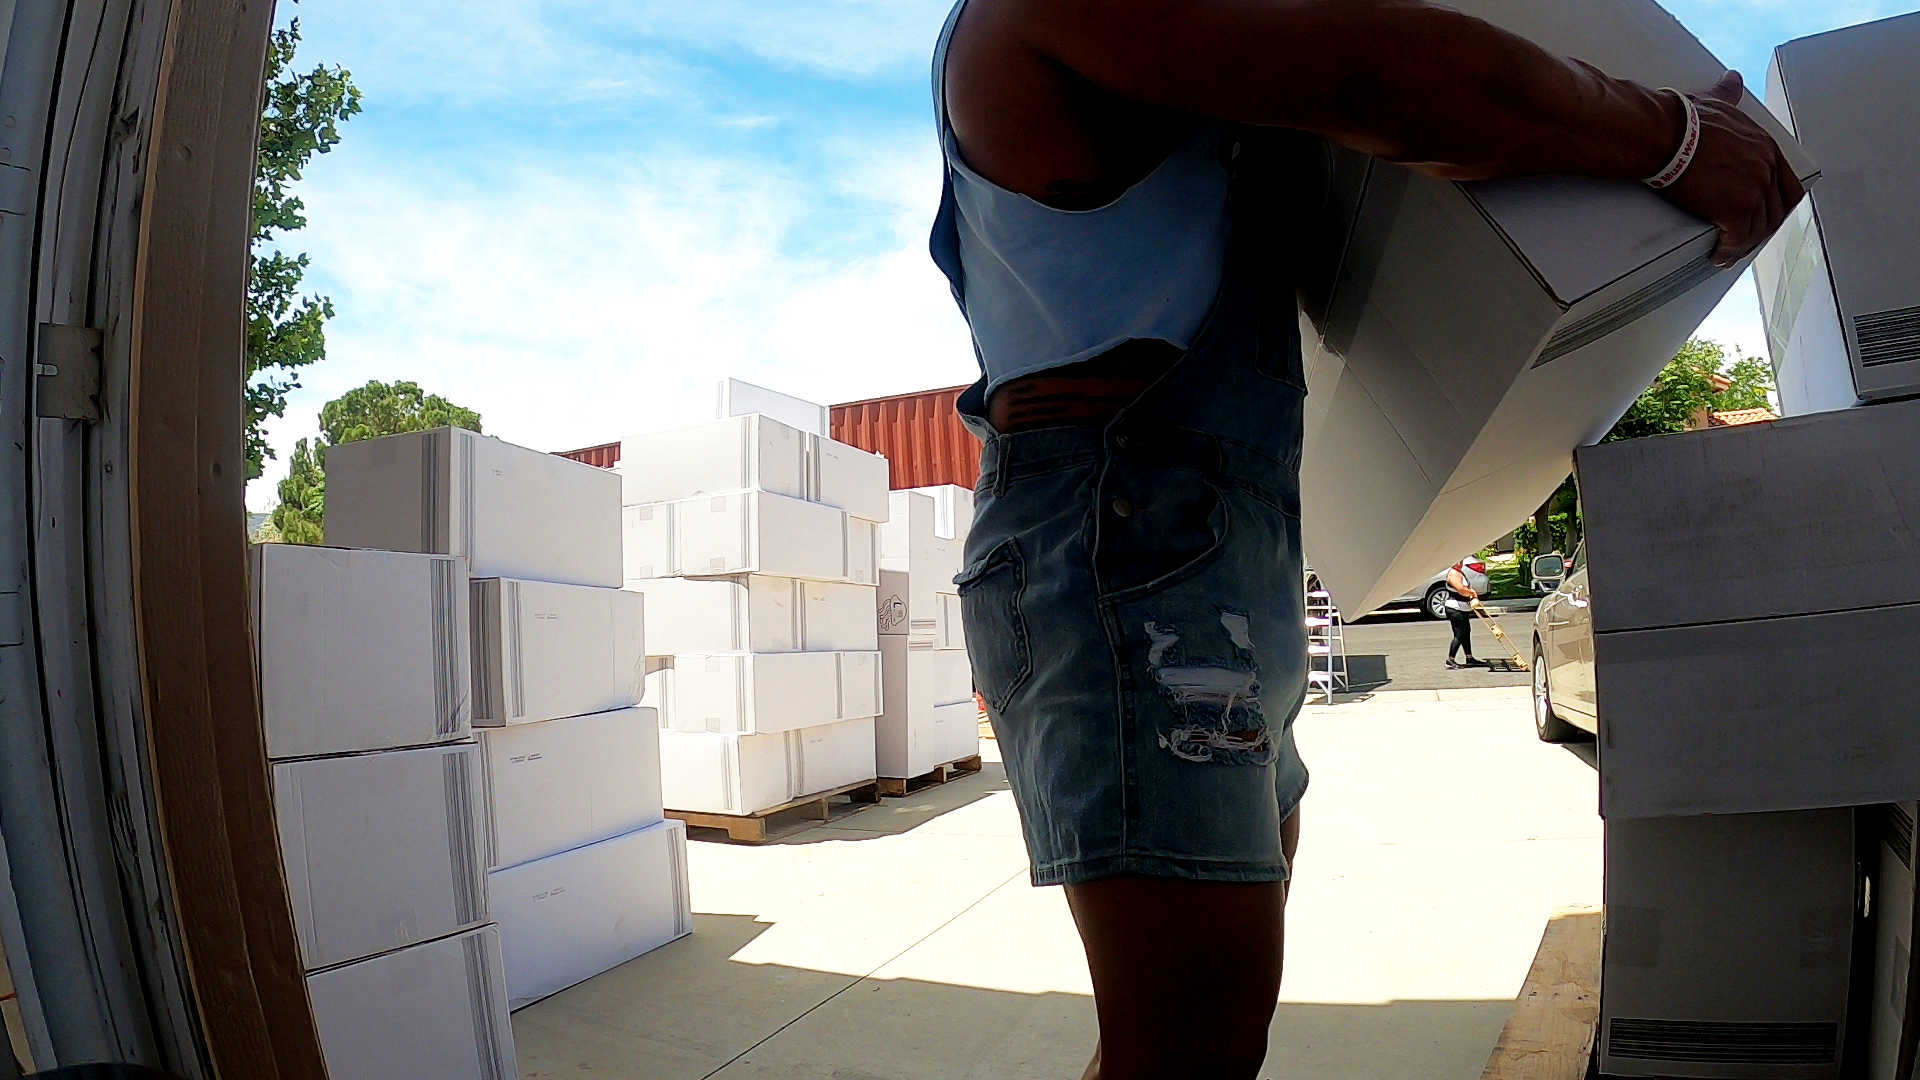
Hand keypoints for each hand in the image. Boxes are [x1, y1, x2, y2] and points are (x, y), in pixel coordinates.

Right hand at [1655, 71, 1806, 267]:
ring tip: (1729, 251)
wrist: (1665, 135)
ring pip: (1758, 228)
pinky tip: (1720, 255)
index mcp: (1765, 146)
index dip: (1776, 204)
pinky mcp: (1735, 209)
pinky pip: (1738, 238)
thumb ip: (1728, 93)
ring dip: (1745, 243)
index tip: (1763, 215)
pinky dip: (1730, 250)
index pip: (1786, 183)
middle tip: (1745, 238)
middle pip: (1777, 209)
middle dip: (1763, 228)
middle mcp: (1767, 167)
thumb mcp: (1716, 102)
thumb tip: (1732, 80)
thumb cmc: (1684, 119)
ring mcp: (1754, 189)